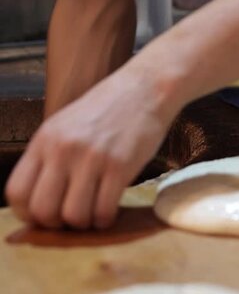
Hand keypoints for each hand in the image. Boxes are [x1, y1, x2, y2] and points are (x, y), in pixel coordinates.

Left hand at [5, 71, 177, 229]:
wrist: (144, 89)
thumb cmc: (108, 109)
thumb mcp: (67, 125)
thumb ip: (51, 155)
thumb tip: (42, 195)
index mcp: (44, 140)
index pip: (16, 192)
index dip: (27, 214)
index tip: (45, 216)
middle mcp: (63, 150)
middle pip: (42, 210)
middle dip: (56, 225)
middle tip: (72, 219)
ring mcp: (92, 158)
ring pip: (74, 215)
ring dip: (84, 224)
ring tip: (94, 215)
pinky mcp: (120, 166)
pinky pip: (104, 209)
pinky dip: (106, 220)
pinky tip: (111, 212)